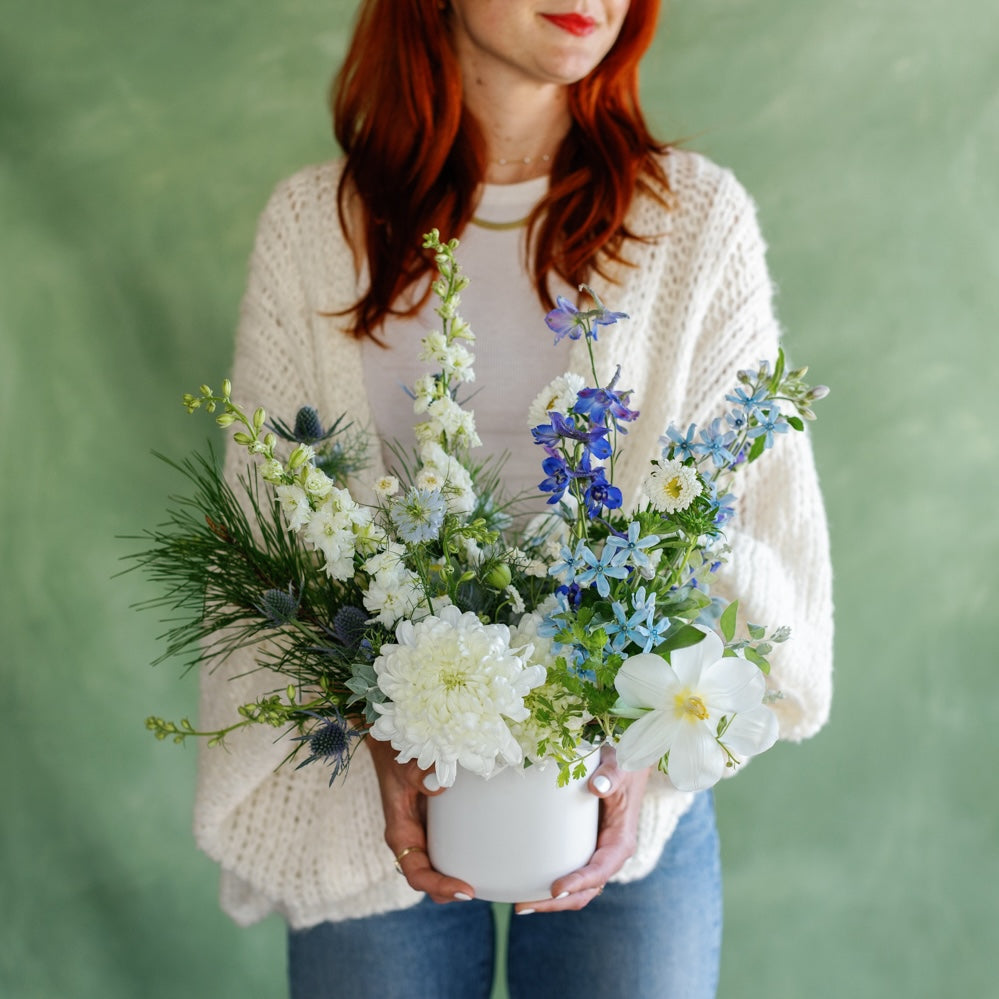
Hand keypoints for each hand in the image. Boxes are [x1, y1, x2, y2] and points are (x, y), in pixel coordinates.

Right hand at [365, 736, 475, 903]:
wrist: (389, 744)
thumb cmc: (394, 755)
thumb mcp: (403, 764)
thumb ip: (418, 774)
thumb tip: (441, 785)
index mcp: (401, 834)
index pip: (417, 874)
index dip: (440, 886)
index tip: (467, 890)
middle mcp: (412, 839)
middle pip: (430, 879)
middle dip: (452, 890)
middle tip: (483, 889)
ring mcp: (424, 832)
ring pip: (439, 866)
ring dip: (459, 874)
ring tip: (491, 875)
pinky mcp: (435, 822)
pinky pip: (449, 845)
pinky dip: (464, 852)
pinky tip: (488, 845)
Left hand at [513, 745, 649, 913]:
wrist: (627, 766)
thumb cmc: (623, 766)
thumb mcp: (620, 767)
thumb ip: (611, 776)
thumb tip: (597, 786)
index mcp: (620, 843)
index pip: (600, 872)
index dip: (578, 883)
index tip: (555, 889)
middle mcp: (609, 855)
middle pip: (585, 891)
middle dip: (556, 903)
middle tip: (522, 905)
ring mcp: (596, 854)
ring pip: (576, 889)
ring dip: (550, 900)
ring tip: (519, 903)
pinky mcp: (584, 848)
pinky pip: (569, 872)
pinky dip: (550, 883)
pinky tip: (526, 884)